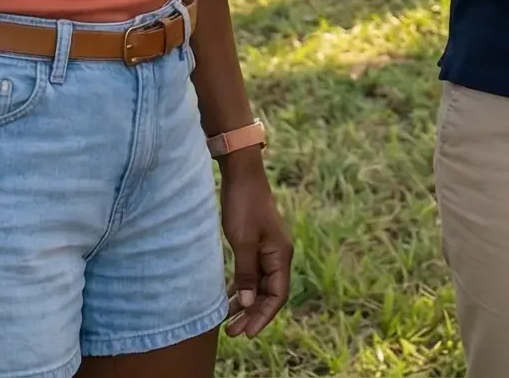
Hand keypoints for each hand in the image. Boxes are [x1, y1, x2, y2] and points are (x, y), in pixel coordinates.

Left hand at [218, 153, 291, 336]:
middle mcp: (278, 255)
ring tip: (227, 322)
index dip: (263, 316)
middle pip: (268, 294)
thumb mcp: (243, 241)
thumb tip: (249, 303)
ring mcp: (267, 250)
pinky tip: (228, 299)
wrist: (242, 174)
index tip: (247, 332)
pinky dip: (242, 288)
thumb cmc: (244, 204)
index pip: (278, 295)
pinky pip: (252, 274)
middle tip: (232, 332)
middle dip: (252, 315)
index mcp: (281, 254)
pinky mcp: (256, 245)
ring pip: (259, 286)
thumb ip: (247, 272)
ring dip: (245, 304)